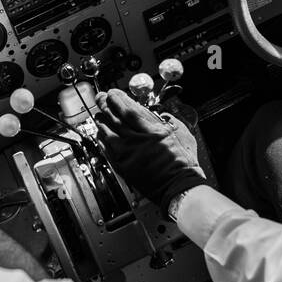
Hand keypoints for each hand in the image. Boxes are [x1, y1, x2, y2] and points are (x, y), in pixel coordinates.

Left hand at [95, 88, 206, 213]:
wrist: (179, 187)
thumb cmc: (183, 164)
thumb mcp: (182, 135)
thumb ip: (170, 122)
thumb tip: (161, 114)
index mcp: (154, 132)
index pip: (130, 111)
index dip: (118, 100)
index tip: (113, 93)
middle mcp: (139, 142)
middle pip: (116, 120)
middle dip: (105, 106)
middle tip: (100, 98)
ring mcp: (129, 155)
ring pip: (109, 133)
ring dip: (101, 122)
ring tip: (98, 115)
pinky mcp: (124, 167)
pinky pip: (107, 150)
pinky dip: (102, 140)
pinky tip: (99, 134)